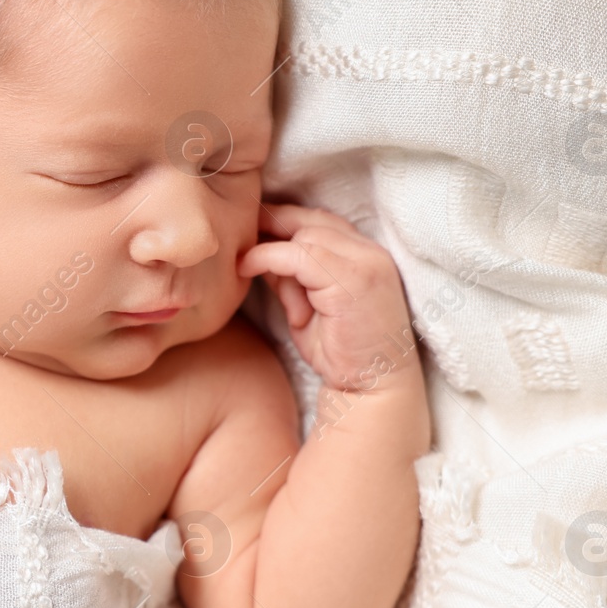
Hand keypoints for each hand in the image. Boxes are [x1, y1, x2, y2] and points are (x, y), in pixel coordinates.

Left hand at [238, 203, 418, 392]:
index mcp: (364, 256)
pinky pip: (300, 256)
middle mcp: (370, 253)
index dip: (284, 218)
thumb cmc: (340, 353)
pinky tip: (246, 267)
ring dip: (271, 249)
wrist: (371, 388)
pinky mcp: (352, 280)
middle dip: (272, 221)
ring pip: (306, 236)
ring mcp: (365, 264)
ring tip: (244, 266)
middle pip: (313, 219)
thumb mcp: (306, 308)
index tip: (249, 225)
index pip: (321, 221)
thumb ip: (289, 278)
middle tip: (235, 229)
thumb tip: (257, 253)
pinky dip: (268, 257)